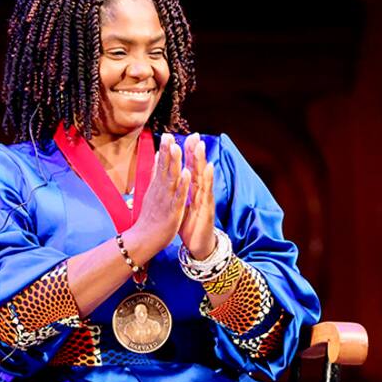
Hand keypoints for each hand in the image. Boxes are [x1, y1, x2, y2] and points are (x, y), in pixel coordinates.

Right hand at [122, 134, 189, 260]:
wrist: (143, 240)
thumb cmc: (150, 218)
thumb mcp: (151, 195)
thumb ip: (155, 177)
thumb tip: (158, 160)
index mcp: (157, 187)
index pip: (161, 165)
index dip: (164, 150)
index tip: (167, 135)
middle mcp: (160, 191)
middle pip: (164, 168)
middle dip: (168, 151)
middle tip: (169, 135)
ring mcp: (166, 200)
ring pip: (170, 179)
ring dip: (174, 163)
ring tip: (177, 147)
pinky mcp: (172, 211)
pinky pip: (178, 196)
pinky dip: (182, 185)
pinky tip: (187, 174)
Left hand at [177, 133, 217, 259]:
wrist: (199, 246)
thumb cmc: (190, 225)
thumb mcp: (182, 205)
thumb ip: (180, 191)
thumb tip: (174, 180)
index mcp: (192, 192)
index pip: (189, 169)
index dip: (187, 154)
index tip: (183, 137)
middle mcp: (200, 193)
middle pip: (197, 169)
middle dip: (196, 152)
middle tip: (194, 136)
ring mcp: (205, 200)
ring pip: (203, 178)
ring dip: (201, 161)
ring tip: (200, 147)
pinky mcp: (207, 210)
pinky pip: (205, 194)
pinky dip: (205, 181)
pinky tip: (205, 169)